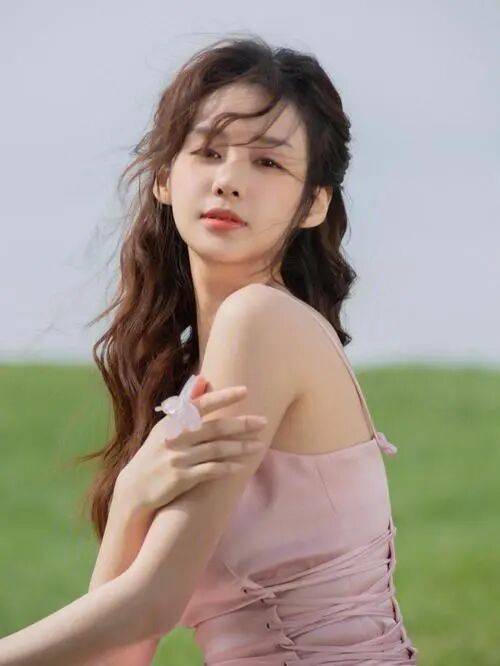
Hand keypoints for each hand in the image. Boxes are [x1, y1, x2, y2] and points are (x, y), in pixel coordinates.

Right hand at [114, 375, 267, 515]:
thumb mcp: (166, 426)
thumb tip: (203, 378)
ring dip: (240, 447)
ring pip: (216, 449)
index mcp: (172, 421)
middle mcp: (175, 437)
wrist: (135, 488)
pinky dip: (227, 467)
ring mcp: (178, 458)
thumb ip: (186, 403)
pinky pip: (210, 470)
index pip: (201, 404)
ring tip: (259, 445)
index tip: (245, 391)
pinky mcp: (181, 478)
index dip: (224, 397)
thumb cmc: (155, 453)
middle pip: (215, 428)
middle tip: (263, 422)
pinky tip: (242, 466)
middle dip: (242, 424)